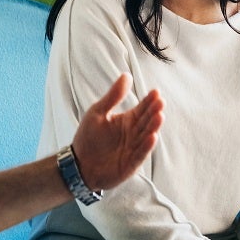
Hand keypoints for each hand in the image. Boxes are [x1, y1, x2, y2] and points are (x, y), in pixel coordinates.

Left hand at [70, 74, 163, 190]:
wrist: (78, 164)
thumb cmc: (88, 138)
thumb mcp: (98, 112)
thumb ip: (113, 96)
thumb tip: (126, 75)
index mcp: (128, 121)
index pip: (142, 108)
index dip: (149, 101)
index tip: (156, 92)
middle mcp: (134, 134)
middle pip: (146, 121)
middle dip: (154, 112)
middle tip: (160, 102)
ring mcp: (134, 149)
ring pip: (146, 136)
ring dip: (153, 127)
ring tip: (159, 116)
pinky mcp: (131, 163)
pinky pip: (140, 154)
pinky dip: (146, 146)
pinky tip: (152, 137)